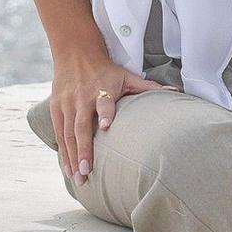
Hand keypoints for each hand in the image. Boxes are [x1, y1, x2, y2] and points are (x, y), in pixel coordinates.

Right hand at [50, 58, 175, 185]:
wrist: (76, 54)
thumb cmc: (106, 70)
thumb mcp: (127, 76)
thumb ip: (148, 87)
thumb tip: (175, 92)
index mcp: (102, 89)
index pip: (104, 102)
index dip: (105, 113)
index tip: (106, 126)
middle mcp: (83, 98)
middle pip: (81, 126)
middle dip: (83, 150)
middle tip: (87, 171)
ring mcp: (67, 104)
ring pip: (68, 134)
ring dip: (72, 156)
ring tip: (78, 177)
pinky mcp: (56, 108)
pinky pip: (58, 133)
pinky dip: (63, 151)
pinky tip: (68, 168)